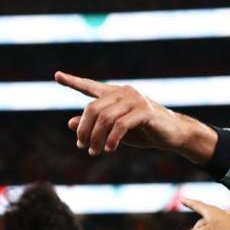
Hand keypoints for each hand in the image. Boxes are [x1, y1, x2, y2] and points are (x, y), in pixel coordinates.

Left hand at [55, 72, 216, 158]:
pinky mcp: (144, 112)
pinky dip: (112, 139)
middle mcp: (123, 92)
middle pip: (93, 108)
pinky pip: (121, 125)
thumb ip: (94, 125)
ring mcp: (135, 100)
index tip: (57, 76)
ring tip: (93, 152)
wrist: (172, 135)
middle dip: (84, 130)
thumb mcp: (114, 130)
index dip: (74, 81)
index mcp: (115, 94)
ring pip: (105, 118)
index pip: (91, 86)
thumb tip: (70, 123)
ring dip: (96, 138)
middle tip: (82, 147)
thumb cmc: (143, 131)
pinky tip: (110, 150)